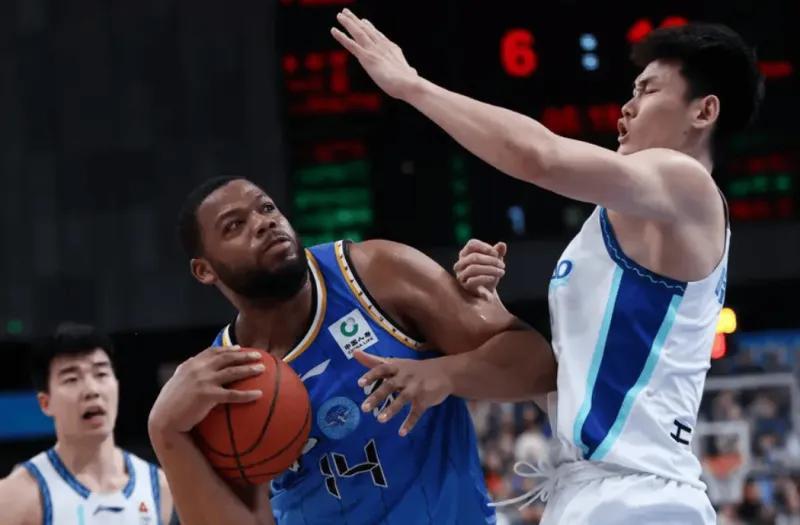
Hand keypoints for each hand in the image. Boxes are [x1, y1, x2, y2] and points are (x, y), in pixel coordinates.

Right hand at [149, 347, 264, 433]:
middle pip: (226, 358)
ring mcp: (203, 381)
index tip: (239, 348)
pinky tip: (259, 394)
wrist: (164, 419)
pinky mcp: (208, 395)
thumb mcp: (176, 382)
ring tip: (262, 369)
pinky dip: (247, 394)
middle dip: (244, 355)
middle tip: (258, 355)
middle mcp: (198, 369)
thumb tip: (192, 364)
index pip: (212, 352)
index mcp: (191, 364)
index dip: (227, 349)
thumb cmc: (169, 404)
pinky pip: (233, 394)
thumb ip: (185, 372)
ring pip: (232, 372)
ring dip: (249, 369)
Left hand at [331, 8, 419, 99]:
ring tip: (340, 15)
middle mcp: (382, 46)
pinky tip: (333, 30)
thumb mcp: (410, 74)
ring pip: (358, 33)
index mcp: (392, 49)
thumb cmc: (411, 83)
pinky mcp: (366, 58)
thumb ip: (409, 72)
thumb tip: (413, 73)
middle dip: (356, 21)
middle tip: (347, 12)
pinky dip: (341, 37)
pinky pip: (351, 44)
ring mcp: (373, 51)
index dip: (370, 28)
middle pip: (366, 30)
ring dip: (348, 23)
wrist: (408, 83)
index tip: (363, 21)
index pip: (378, 36)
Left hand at [354, 351, 451, 436]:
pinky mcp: (425, 400)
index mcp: (397, 367)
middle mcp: (405, 377)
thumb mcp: (395, 363)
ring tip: (381, 420)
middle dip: (378, 396)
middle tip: (364, 408)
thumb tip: (355, 353)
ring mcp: (416, 389)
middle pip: (390, 385)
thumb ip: (374, 361)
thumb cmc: (414, 369)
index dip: (371, 375)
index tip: (360, 384)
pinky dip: (410, 422)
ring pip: (403, 399)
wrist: (445, 372)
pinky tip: (402, 432)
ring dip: (392, 409)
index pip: (382, 369)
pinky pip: (416, 412)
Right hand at [453, 239, 506, 297]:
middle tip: (502, 265)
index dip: (484, 247)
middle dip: (491, 260)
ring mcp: (461, 274)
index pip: (472, 244)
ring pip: (473, 268)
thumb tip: (502, 244)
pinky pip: (473, 280)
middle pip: (474, 257)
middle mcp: (460, 263)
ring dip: (490, 269)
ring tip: (501, 272)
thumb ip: (498, 252)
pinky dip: (485, 278)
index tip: (496, 253)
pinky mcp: (465, 286)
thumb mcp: (494, 261)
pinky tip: (493, 278)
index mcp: (465, 253)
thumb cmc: (489, 272)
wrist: (487, 290)